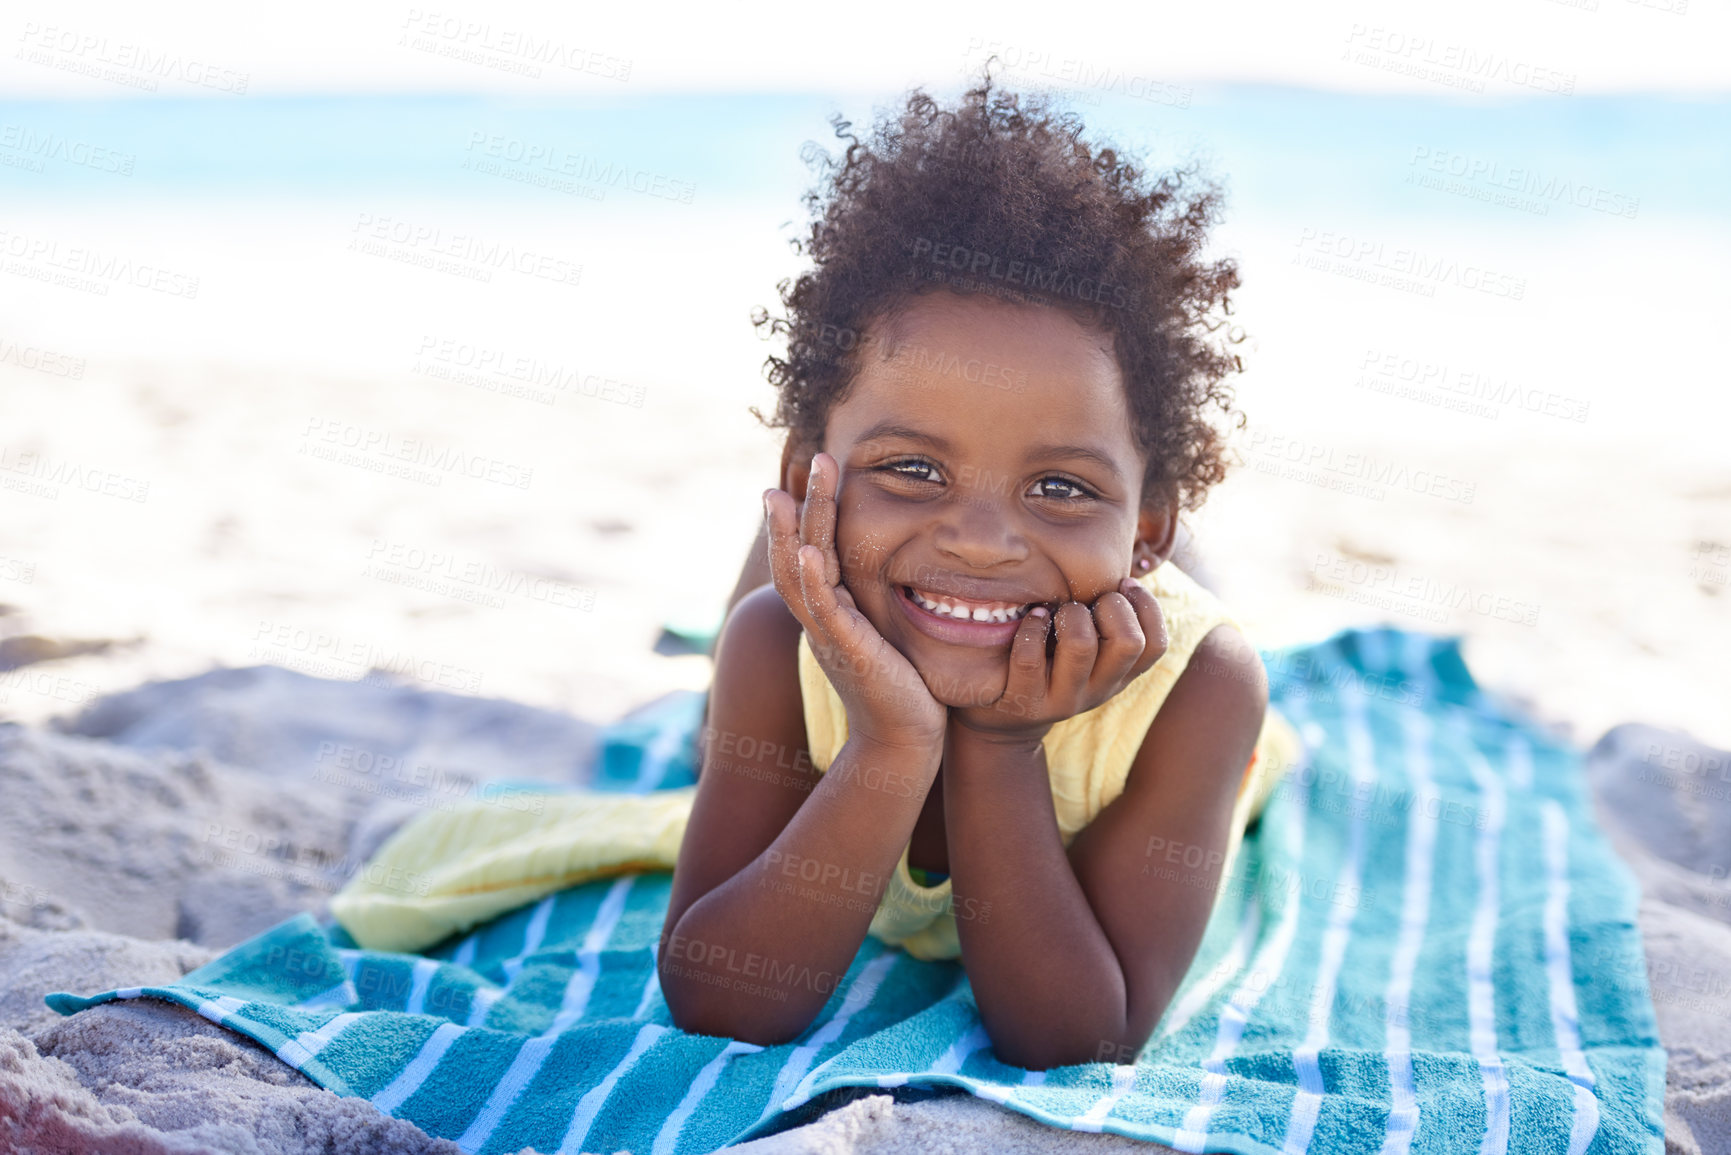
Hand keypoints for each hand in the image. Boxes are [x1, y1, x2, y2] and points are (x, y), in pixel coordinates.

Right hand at [763, 452, 947, 752]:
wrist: (904, 742)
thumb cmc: (901, 690)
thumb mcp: (886, 635)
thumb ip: (878, 605)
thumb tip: (897, 571)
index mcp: (830, 613)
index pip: (808, 554)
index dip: (804, 515)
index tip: (807, 476)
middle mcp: (821, 620)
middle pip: (796, 553)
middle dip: (801, 505)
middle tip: (813, 457)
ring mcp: (830, 635)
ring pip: (802, 574)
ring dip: (799, 529)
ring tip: (793, 490)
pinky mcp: (849, 651)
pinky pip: (825, 611)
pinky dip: (813, 579)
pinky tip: (808, 551)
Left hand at [951, 579, 1167, 742]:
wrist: (1005, 718)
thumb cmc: (1049, 663)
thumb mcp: (1086, 649)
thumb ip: (1105, 620)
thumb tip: (1117, 567)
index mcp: (1120, 674)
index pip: (1156, 645)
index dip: (1147, 607)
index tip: (1122, 585)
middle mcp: (1100, 689)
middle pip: (1129, 642)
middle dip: (1110, 606)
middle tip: (1087, 602)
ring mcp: (1063, 699)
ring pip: (1081, 646)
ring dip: (1069, 615)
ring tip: (1057, 611)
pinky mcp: (1026, 701)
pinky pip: (1029, 656)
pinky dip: (1030, 628)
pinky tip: (1030, 619)